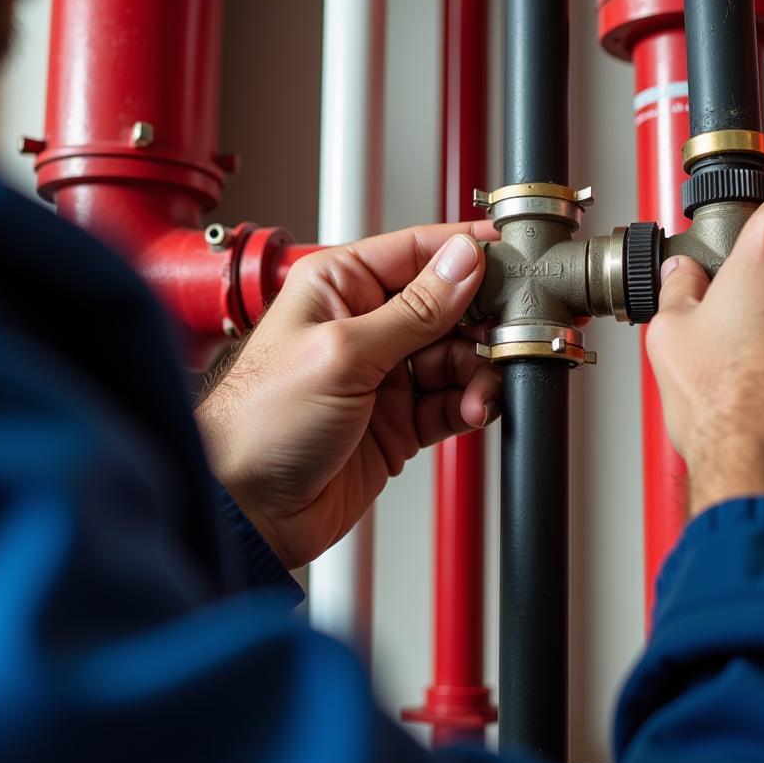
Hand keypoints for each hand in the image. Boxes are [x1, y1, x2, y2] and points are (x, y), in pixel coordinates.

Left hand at [196, 222, 500, 568]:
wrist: (249, 510)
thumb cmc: (259, 424)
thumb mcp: (344, 353)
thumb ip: (414, 310)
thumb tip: (462, 262)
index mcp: (339, 286)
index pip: (418, 251)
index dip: (468, 252)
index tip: (514, 257)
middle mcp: (365, 324)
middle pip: (449, 306)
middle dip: (482, 322)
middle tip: (509, 335)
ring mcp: (385, 374)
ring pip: (458, 356)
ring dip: (478, 371)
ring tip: (480, 390)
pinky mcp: (399, 419)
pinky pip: (452, 399)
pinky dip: (470, 403)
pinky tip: (473, 408)